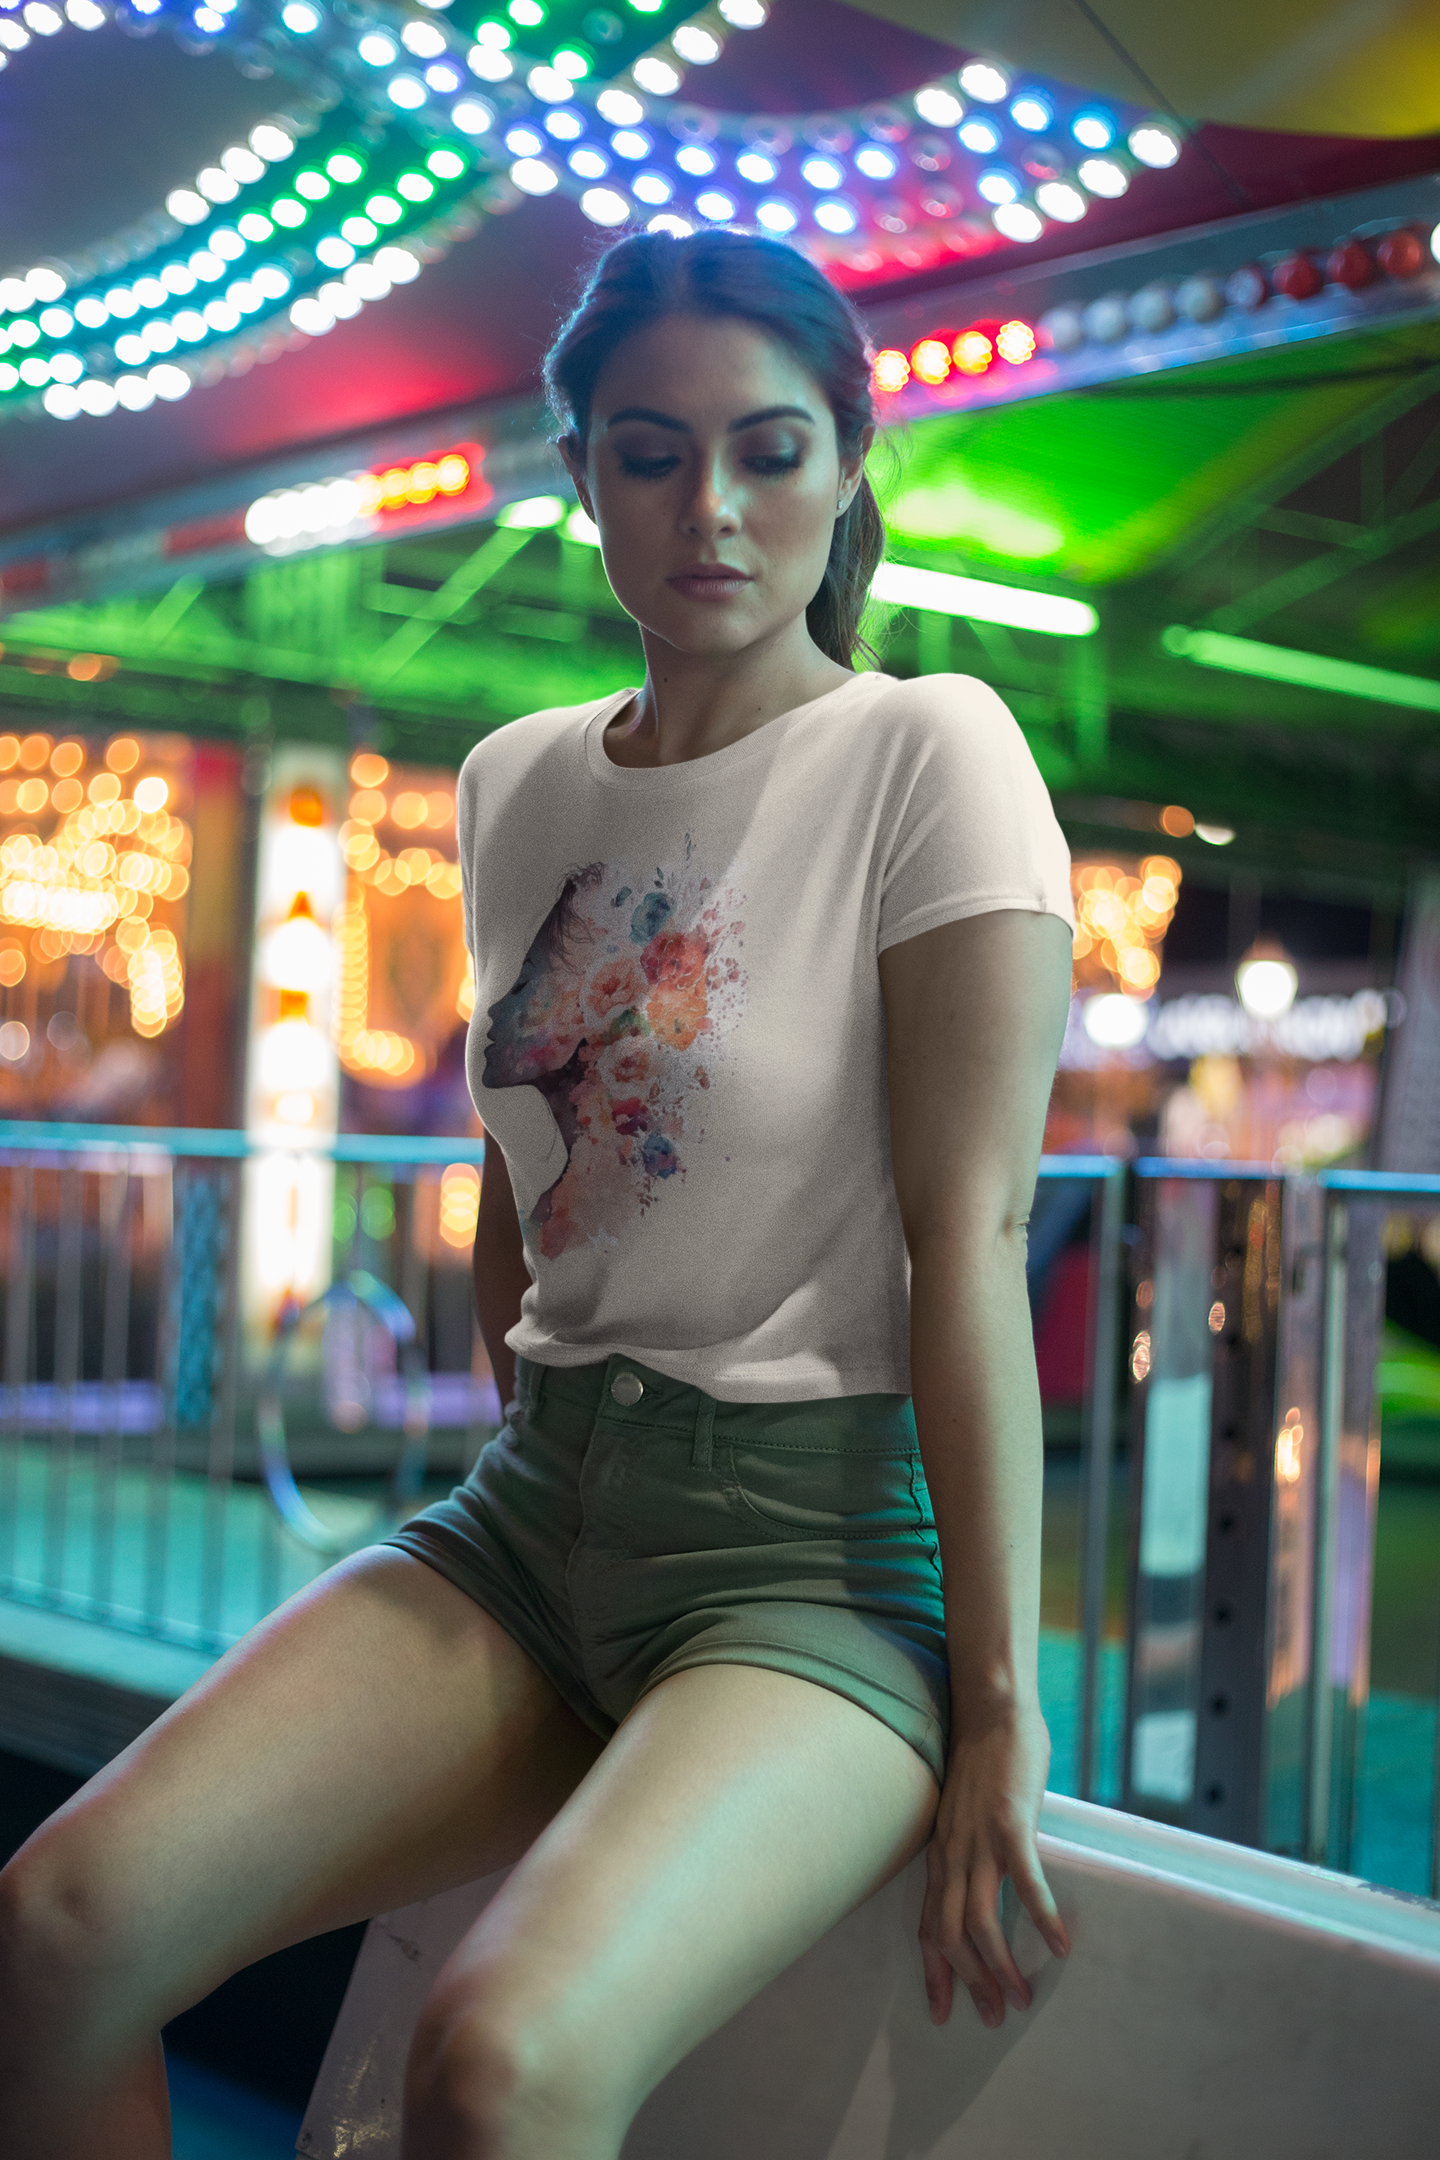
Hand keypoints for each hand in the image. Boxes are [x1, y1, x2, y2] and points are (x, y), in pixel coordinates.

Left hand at [918, 1697, 1068, 2027]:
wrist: (990, 1708)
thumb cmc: (983, 1759)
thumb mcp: (963, 1813)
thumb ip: (969, 1848)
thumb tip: (985, 1880)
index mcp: (940, 1854)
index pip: (928, 1926)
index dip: (934, 1972)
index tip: (942, 2011)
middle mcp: (952, 1854)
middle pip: (950, 1936)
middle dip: (969, 1984)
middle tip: (992, 2018)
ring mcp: (979, 1840)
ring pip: (980, 1922)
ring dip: (1001, 1967)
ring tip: (1022, 1998)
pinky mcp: (1011, 1824)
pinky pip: (1025, 1883)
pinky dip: (1041, 1919)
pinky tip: (1060, 1946)